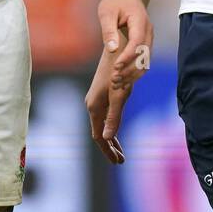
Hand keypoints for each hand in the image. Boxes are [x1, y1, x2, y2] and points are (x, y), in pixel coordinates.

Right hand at [85, 46, 129, 164]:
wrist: (115, 49)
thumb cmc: (119, 72)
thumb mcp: (119, 96)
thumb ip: (114, 117)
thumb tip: (107, 138)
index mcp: (94, 107)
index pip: (98, 137)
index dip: (108, 151)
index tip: (117, 162)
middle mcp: (92, 104)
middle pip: (99, 132)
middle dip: (110, 147)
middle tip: (120, 160)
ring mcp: (97, 99)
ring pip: (102, 124)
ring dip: (111, 138)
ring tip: (120, 151)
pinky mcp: (102, 94)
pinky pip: (106, 116)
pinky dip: (112, 126)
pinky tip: (117, 130)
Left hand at [97, 0, 152, 91]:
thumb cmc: (114, 2)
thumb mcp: (106, 13)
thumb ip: (109, 31)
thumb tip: (112, 50)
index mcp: (140, 21)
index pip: (137, 42)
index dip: (128, 57)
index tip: (115, 67)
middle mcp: (148, 31)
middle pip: (144, 55)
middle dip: (130, 70)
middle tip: (113, 80)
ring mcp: (149, 37)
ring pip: (146, 61)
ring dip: (133, 74)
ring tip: (116, 83)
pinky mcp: (146, 42)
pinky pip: (144, 60)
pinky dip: (135, 71)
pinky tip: (122, 79)